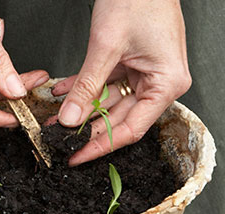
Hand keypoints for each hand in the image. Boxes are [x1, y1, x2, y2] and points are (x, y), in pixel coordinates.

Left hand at [52, 0, 190, 165]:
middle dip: (88, 126)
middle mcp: (163, 82)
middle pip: (123, 117)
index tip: (78, 156)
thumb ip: (87, 85)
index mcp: (168, 84)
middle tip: (60, 139)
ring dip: (84, 105)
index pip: (132, 127)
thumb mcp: (106, 46)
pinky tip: (65, 90)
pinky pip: (111, 82)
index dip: (102, 145)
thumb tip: (70, 117)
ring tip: (56, 115)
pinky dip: (89, 85)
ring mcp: (151, 72)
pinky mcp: (139, 62)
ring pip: (114, 100)